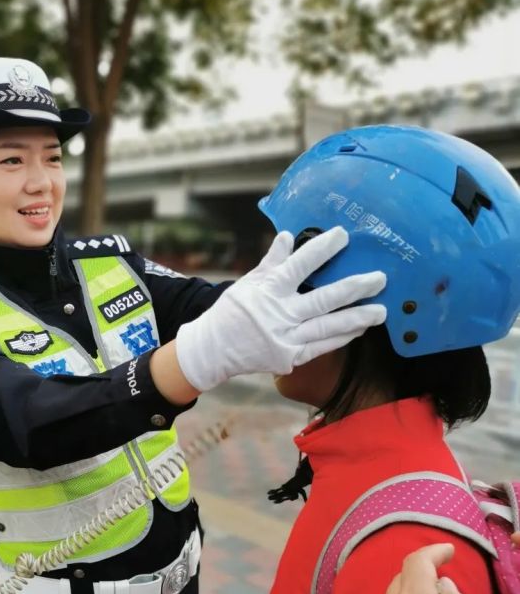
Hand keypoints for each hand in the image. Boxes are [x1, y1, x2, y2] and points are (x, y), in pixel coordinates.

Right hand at [174, 228, 386, 391]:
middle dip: (354, 288)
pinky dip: (342, 338)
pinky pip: (321, 347)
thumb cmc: (231, 312)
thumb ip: (272, 261)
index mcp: (269, 290)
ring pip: (328, 327)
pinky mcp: (289, 358)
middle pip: (323, 299)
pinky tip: (360, 329)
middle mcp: (280, 314)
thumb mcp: (248, 282)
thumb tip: (288, 235)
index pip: (300, 265)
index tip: (343, 235)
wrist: (213, 349)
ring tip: (381, 311)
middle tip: (380, 278)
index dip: (322, 249)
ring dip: (357, 318)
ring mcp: (286, 338)